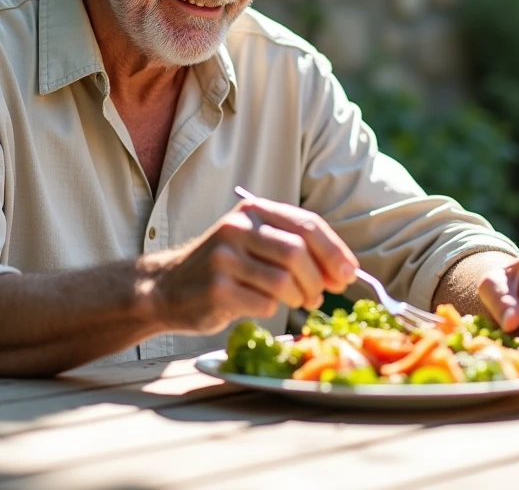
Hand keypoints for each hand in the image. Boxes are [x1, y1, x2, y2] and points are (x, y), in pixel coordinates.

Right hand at [148, 197, 358, 335]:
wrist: (169, 288)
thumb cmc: (225, 267)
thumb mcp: (256, 243)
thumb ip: (296, 247)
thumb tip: (345, 271)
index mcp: (252, 209)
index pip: (306, 224)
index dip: (334, 251)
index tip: (349, 274)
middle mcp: (236, 227)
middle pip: (297, 253)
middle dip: (318, 279)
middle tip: (319, 296)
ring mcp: (223, 258)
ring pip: (284, 280)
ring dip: (300, 297)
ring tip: (297, 302)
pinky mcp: (216, 289)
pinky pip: (265, 303)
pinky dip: (273, 309)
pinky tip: (263, 306)